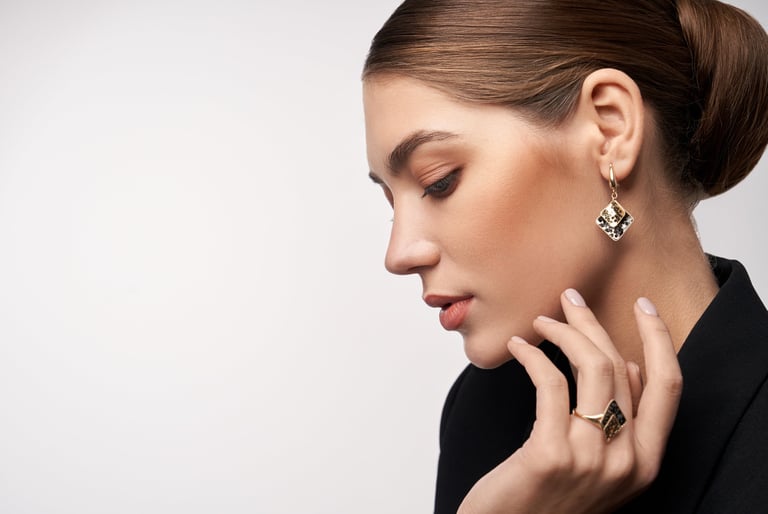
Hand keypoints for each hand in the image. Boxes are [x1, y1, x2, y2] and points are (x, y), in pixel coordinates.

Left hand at [458, 289, 682, 513]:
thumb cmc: (547, 495)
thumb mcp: (600, 464)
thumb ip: (621, 421)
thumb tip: (629, 363)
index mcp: (646, 462)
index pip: (669, 387)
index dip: (659, 340)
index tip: (644, 307)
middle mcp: (627, 462)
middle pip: (623, 367)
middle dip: (594, 324)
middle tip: (569, 300)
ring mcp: (591, 460)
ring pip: (592, 367)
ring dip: (564, 332)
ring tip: (540, 322)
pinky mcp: (551, 454)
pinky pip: (550, 382)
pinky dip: (532, 355)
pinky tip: (518, 347)